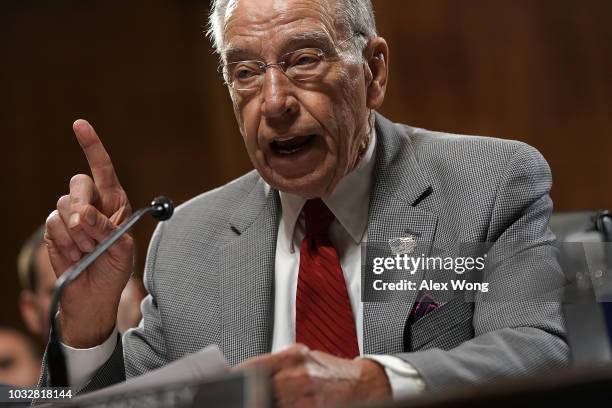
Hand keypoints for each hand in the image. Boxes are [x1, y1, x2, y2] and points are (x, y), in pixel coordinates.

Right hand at [44, 119, 132, 347]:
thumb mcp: (122, 249)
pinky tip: (74, 255)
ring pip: (63, 206)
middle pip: (79, 183)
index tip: (79, 124)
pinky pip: (52, 224)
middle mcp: (91, 205)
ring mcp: (69, 217)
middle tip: (91, 231)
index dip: (92, 146)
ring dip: (78, 233)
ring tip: (87, 251)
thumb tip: (82, 215)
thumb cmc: (113, 270)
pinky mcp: (53, 231)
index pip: (103, 169)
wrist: (93, 296)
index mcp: (114, 203)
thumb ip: (107, 228)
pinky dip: (65, 242)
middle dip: (84, 206)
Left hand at [235, 345, 390, 407]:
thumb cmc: (330, 371)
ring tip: (258, 399)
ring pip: (271, 402)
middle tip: (241, 395)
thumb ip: (275, 366)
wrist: (362, 383)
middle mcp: (298, 374)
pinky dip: (279, 407)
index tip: (224, 383)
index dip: (235, 377)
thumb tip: (245, 374)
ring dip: (262, 401)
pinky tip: (278, 405)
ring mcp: (305, 395)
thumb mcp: (301, 358)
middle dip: (250, 394)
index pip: (252, 367)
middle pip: (258, 389)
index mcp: (292, 356)